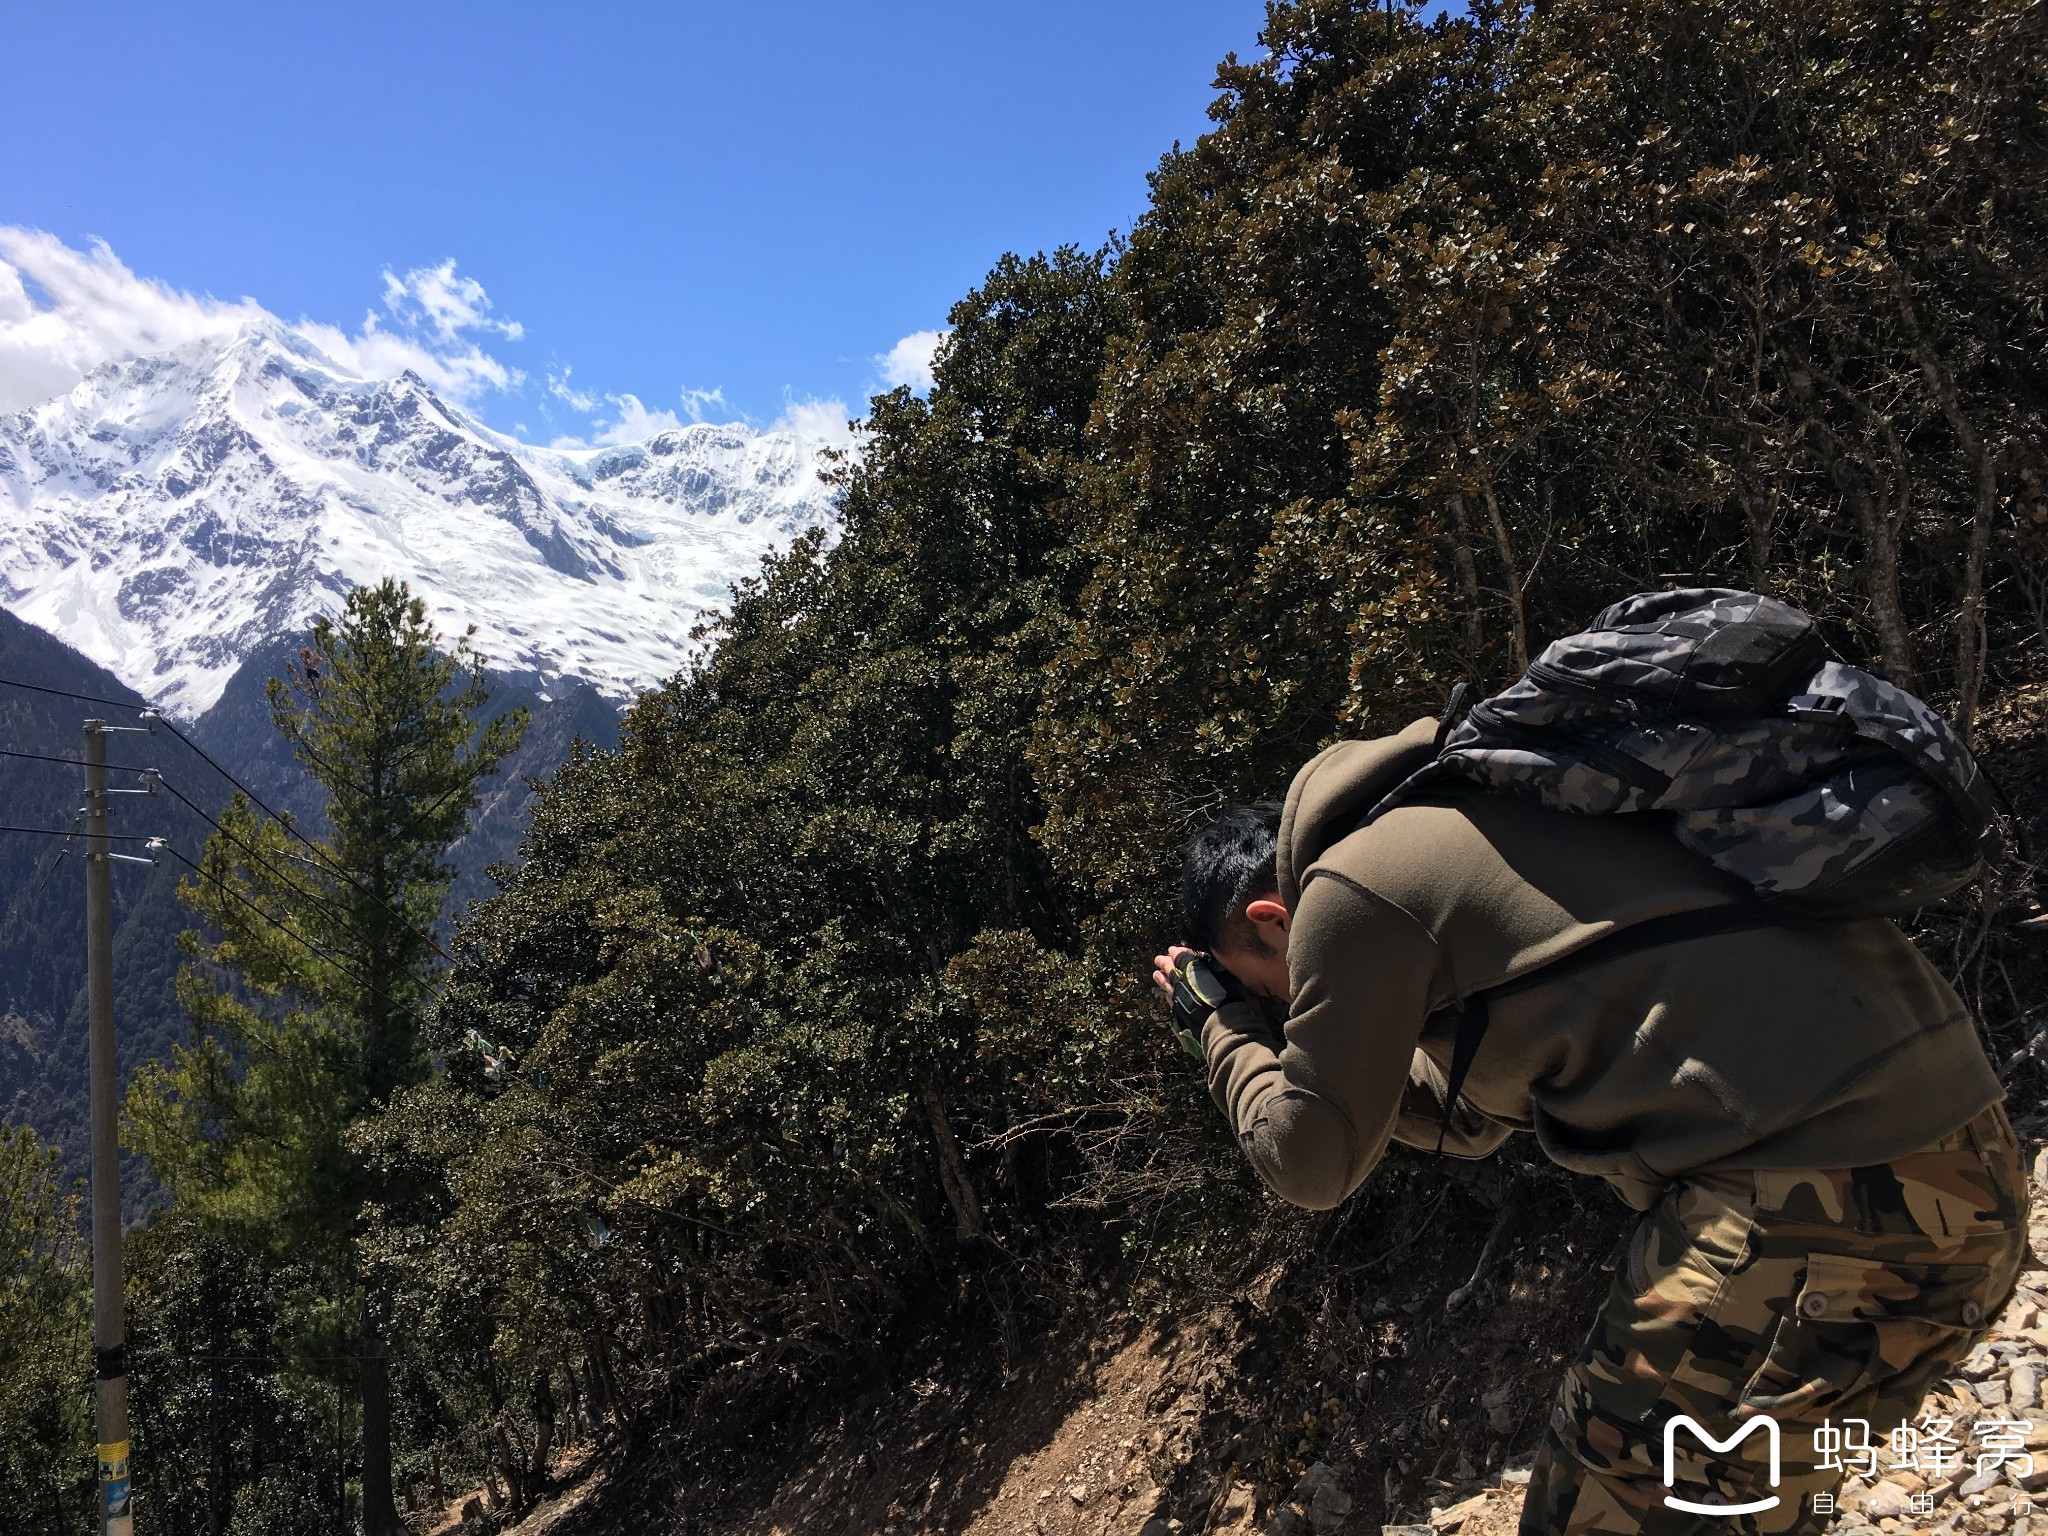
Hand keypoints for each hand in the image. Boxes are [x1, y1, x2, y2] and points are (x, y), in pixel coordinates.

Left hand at [1154, 947, 1241, 1062]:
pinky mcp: (1178, 1009)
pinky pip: (1169, 999)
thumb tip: (1202, 958)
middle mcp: (1182, 980)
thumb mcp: (1223, 973)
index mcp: (1192, 968)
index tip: (1172, 949)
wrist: (1221, 1020)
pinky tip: (1165, 994)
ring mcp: (1178, 996)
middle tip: (1158, 959)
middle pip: (1170, 969)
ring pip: (1166, 984)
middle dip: (1164, 963)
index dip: (1178, 953)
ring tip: (1156, 974)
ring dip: (1161, 978)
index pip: (1182, 957)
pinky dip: (1166, 994)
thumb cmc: (1227, 994)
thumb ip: (1212, 965)